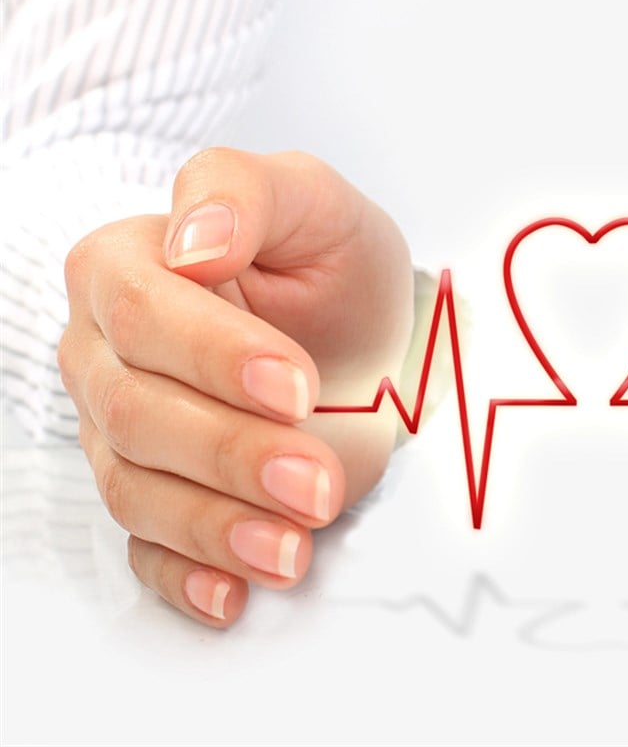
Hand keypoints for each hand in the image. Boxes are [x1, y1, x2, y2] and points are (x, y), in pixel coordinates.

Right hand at [58, 148, 413, 626]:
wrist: (360, 334)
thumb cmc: (329, 264)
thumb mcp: (312, 202)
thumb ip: (245, 192)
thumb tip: (194, 239)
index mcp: (128, 268)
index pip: (141, 313)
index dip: (213, 354)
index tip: (297, 386)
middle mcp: (108, 354)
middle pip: (135, 413)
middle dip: (231, 453)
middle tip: (316, 479)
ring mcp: (125, 433)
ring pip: (137, 491)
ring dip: (217, 526)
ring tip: (294, 547)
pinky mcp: (163, 493)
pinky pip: (147, 550)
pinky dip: (187, 578)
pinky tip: (233, 594)